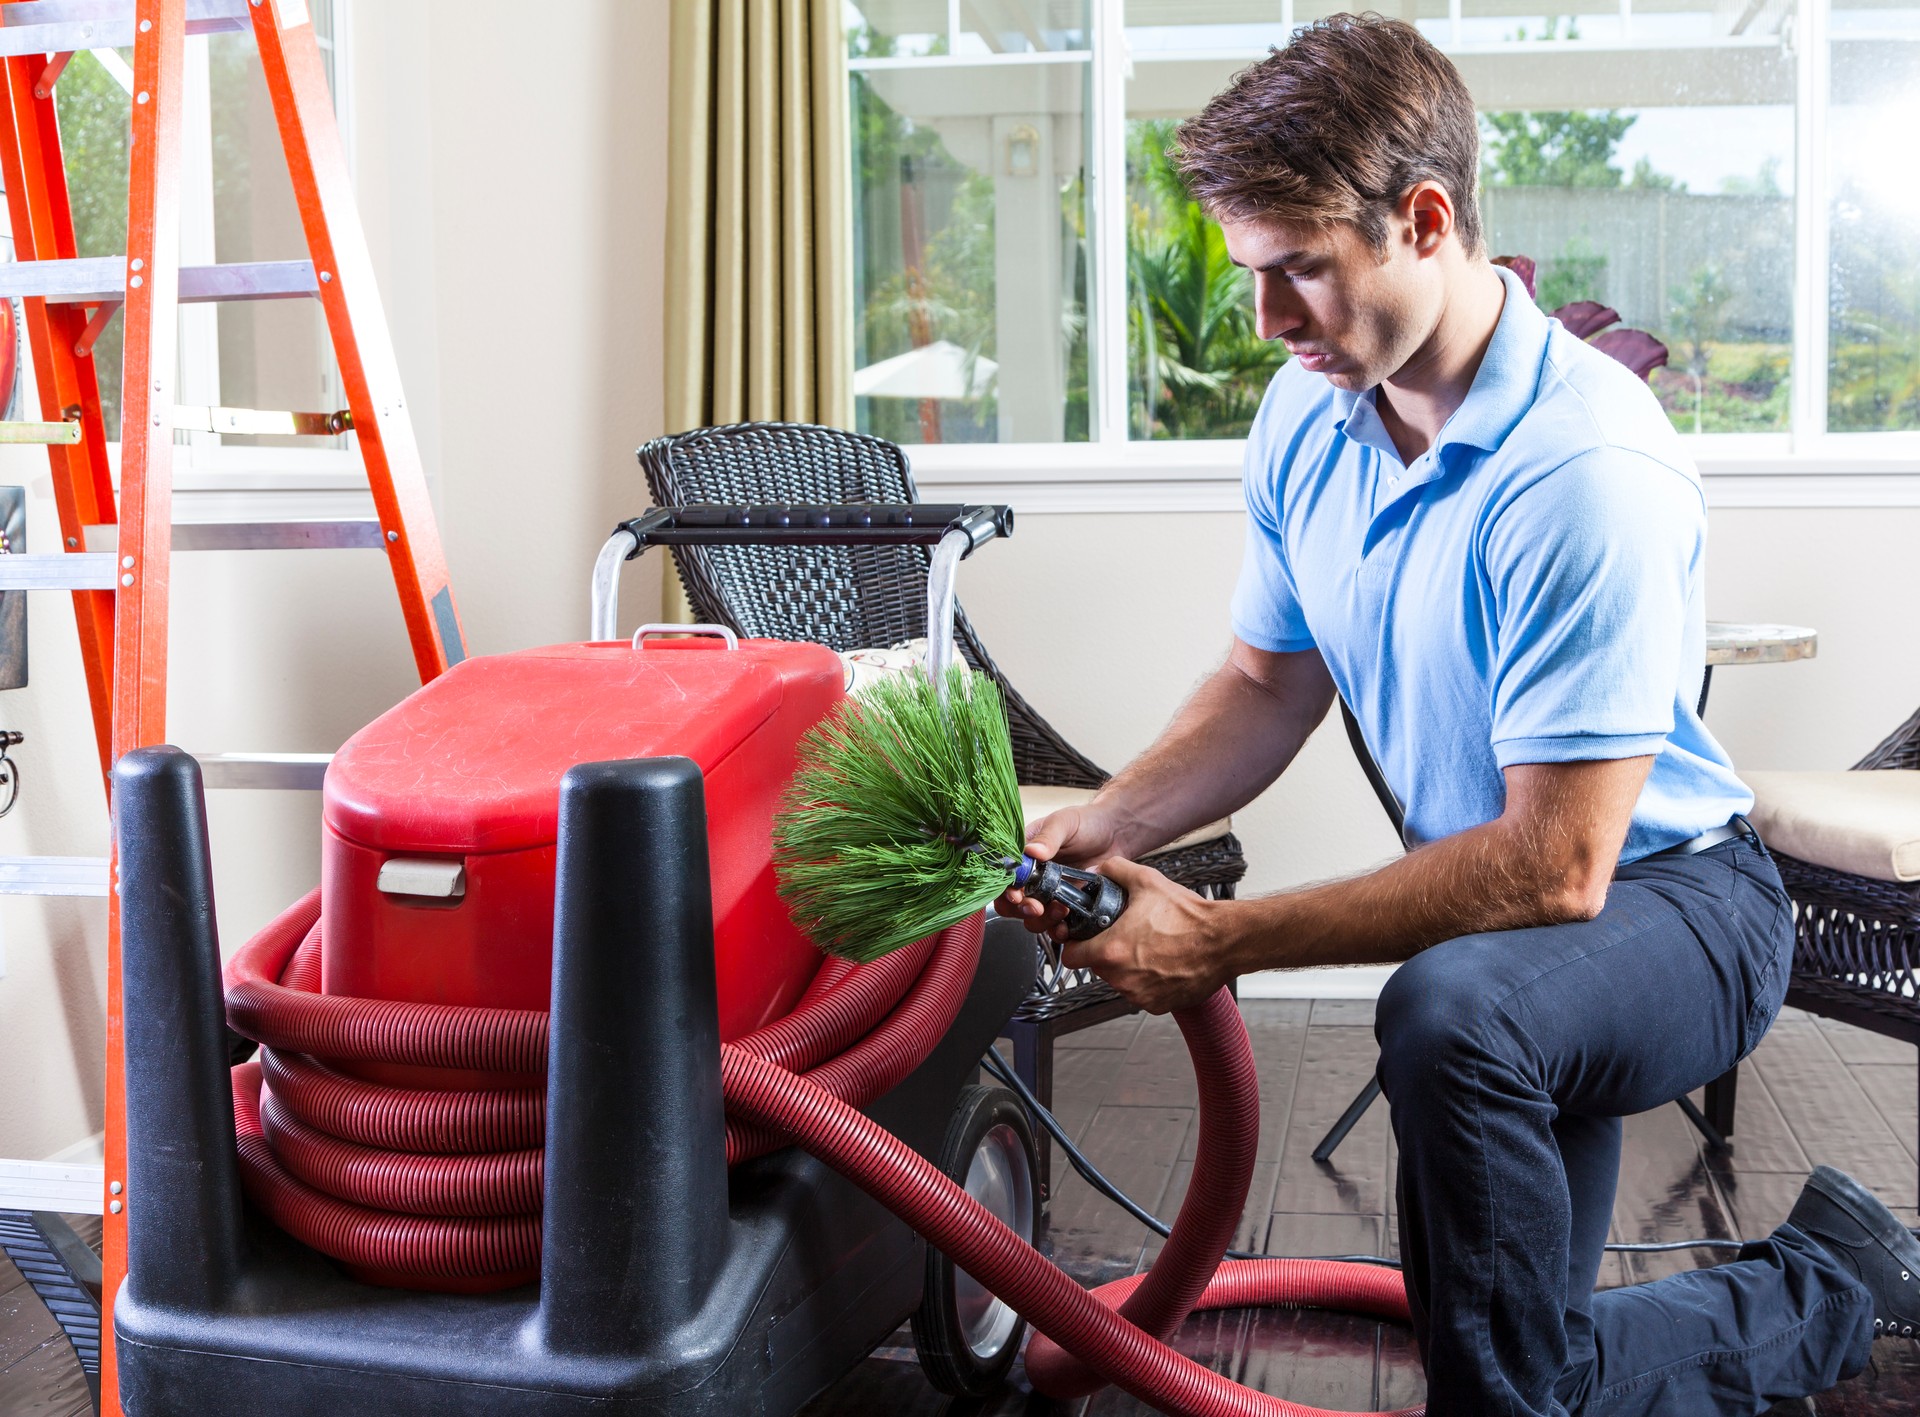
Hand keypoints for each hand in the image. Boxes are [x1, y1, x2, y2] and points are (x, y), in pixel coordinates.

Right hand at [993, 802, 1121, 937]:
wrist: (1117, 833)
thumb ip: (1048, 838)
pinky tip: (1067, 924)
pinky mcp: (1068, 906)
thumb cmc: (1087, 822)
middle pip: (1013, 905)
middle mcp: (1033, 877)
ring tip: (1061, 909)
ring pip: (1033, 919)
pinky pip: (1056, 926)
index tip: (1016, 895)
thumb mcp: (1064, 823)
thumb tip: (1032, 851)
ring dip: (1042, 920)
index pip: (1005, 877)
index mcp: (1024, 855)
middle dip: (1022, 910)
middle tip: (1036, 907)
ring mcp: (1050, 894)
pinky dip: (1058, 930)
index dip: (1006, 890)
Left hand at [1059, 857, 1232, 1014]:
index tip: (1084, 938)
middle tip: (1126, 936)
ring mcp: (1139, 994)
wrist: (1223, 941)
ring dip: (1126, 967)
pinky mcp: (1156, 1005)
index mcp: (1111, 950)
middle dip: (1105, 952)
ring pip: (1118, 981)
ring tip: (1148, 947)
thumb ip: (1116, 871)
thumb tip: (1100, 870)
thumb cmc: (1188, 916)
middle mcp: (1121, 978)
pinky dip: (1146, 981)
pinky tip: (1161, 963)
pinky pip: (1140, 993)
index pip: (1071, 956)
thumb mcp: (1147, 881)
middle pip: (1096, 967)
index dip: (1075, 944)